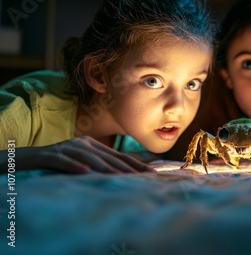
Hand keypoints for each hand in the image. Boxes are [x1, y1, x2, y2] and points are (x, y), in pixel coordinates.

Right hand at [2, 136, 155, 173]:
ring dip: (105, 168)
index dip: (135, 165)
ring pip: (89, 159)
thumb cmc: (59, 163)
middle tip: (143, 177)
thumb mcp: (82, 163)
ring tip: (119, 177)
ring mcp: (67, 148)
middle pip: (108, 157)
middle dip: (127, 168)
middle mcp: (83, 144)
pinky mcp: (51, 155)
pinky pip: (64, 161)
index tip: (152, 173)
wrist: (27, 159)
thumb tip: (123, 176)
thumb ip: (100, 166)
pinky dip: (75, 166)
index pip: (118, 156)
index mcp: (92, 145)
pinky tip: (85, 172)